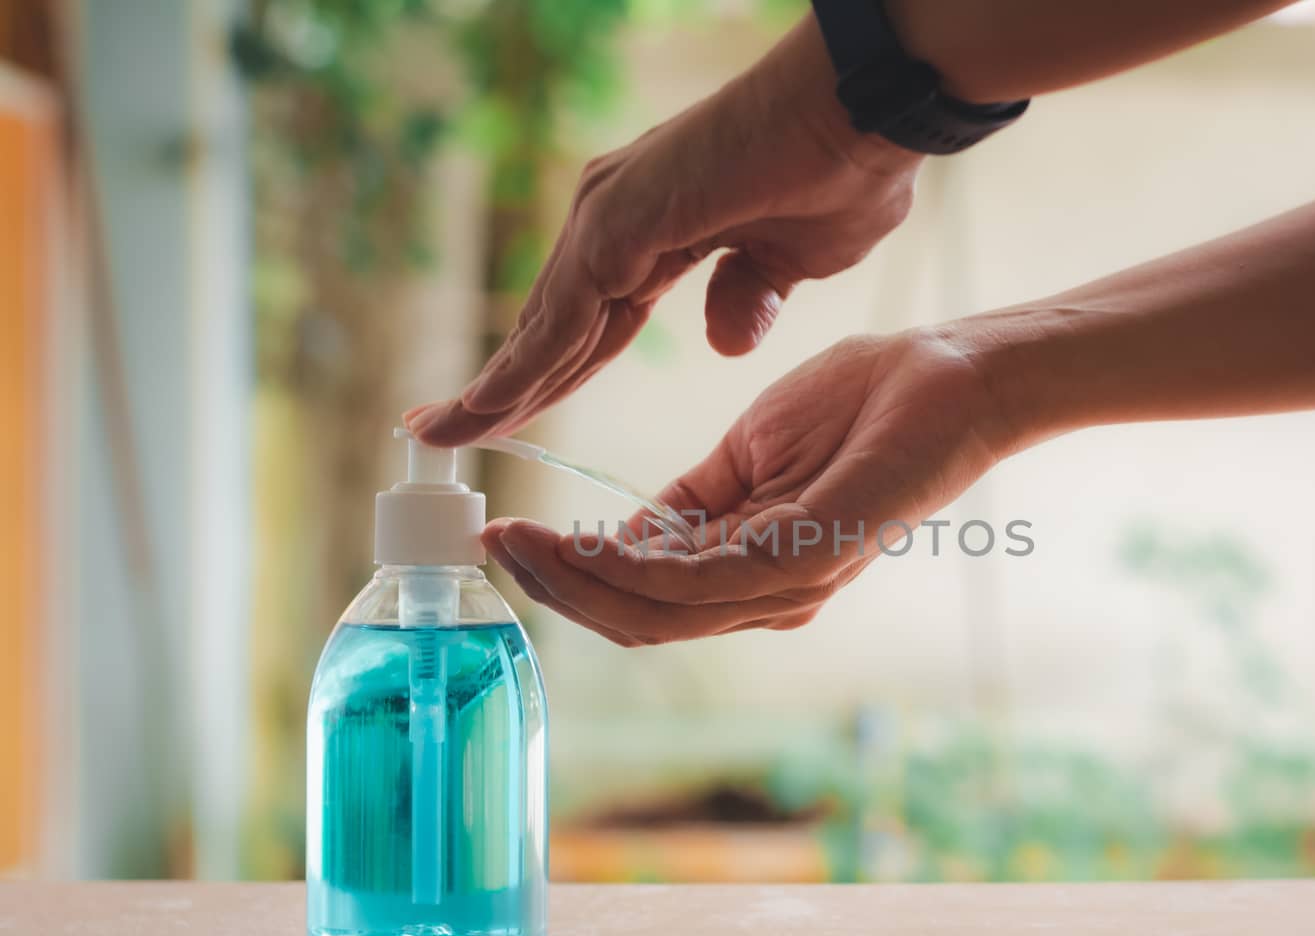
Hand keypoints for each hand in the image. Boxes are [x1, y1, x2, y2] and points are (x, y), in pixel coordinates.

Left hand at [411, 15, 920, 446]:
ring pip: (544, 327)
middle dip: (502, 385)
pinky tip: (492, 409)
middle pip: (551, 327)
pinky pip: (565, 319)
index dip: (548, 372)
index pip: (587, 322)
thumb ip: (748, 298)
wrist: (862, 110)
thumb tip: (724, 342)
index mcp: (651, 229)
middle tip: (439, 431)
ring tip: (442, 433)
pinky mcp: (619, 223)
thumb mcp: (788, 262)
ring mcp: (611, 217)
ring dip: (497, 386)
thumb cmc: (840, 170)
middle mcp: (616, 219)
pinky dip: (526, 369)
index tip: (503, 412)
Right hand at [483, 329, 1007, 644]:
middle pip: (639, 622)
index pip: (644, 601)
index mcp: (751, 570)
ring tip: (517, 541)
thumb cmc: (856, 406)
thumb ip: (683, 506)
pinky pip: (702, 581)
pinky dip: (630, 568)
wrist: (941, 375)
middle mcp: (769, 593)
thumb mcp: (744, 457)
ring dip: (576, 582)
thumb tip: (613, 539)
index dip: (570, 580)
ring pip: (658, 613)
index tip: (507, 540)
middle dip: (558, 590)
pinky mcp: (810, 552)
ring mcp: (791, 581)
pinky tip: (581, 539)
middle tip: (495, 547)